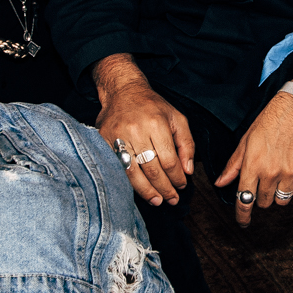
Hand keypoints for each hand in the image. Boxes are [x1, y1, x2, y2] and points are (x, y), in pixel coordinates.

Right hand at [96, 60, 194, 204]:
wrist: (122, 91)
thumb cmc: (153, 107)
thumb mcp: (177, 118)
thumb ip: (187, 144)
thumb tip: (188, 170)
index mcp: (157, 123)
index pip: (169, 160)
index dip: (177, 177)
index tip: (182, 186)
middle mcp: (136, 130)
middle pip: (152, 169)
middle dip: (165, 188)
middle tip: (172, 199)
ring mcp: (117, 136)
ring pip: (133, 172)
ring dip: (147, 191)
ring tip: (157, 201)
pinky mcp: (103, 140)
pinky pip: (117, 168)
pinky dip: (128, 183)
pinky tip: (138, 191)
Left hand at [216, 94, 292, 226]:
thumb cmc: (269, 122)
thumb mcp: (246, 141)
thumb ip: (234, 165)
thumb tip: (221, 183)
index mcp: (253, 165)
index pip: (244, 199)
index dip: (242, 214)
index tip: (243, 221)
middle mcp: (271, 171)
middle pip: (264, 201)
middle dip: (262, 196)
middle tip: (265, 182)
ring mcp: (291, 172)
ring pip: (283, 200)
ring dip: (280, 194)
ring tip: (281, 178)